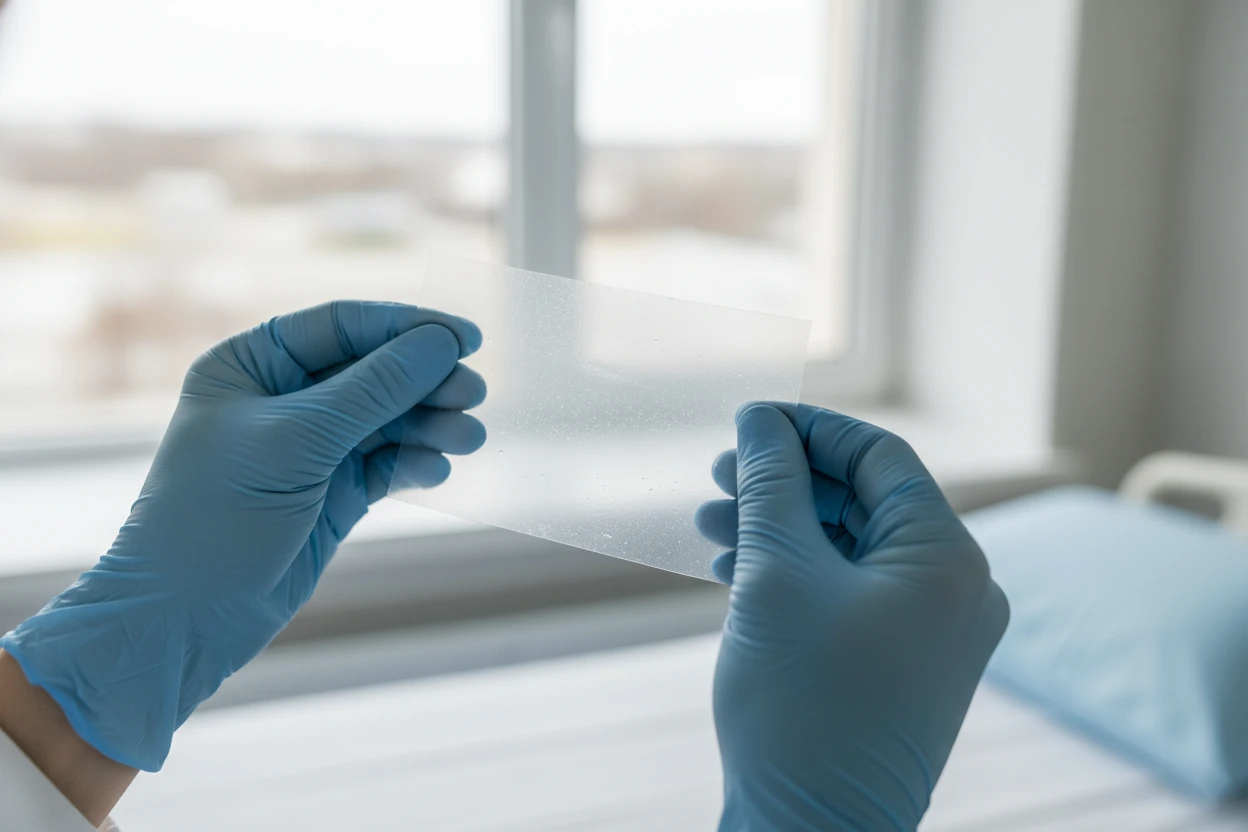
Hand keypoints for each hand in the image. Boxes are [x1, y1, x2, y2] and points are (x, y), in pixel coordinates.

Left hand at [0, 301, 485, 771]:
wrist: (184, 619)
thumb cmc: (214, 518)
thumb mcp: (295, 441)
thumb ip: (373, 390)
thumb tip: (440, 344)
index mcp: (251, 365)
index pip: (342, 327)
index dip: (406, 327)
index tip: (465, 338)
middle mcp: (282, 399)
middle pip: (374, 372)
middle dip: (425, 381)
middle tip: (473, 394)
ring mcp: (310, 450)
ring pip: (389, 421)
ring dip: (431, 425)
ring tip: (469, 438)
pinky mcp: (333, 495)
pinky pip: (387, 465)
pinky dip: (415, 464)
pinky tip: (436, 471)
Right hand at [696, 403, 1007, 830]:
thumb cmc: (799, 706)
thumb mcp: (776, 574)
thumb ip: (770, 483)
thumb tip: (760, 418)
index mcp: (948, 560)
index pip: (880, 457)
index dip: (808, 429)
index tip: (744, 423)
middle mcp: (958, 591)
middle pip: (865, 501)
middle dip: (784, 483)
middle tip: (716, 477)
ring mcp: (935, 634)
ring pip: (852, 548)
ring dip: (780, 529)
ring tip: (710, 525)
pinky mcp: (904, 666)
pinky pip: (852, 594)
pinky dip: (798, 575)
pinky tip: (736, 571)